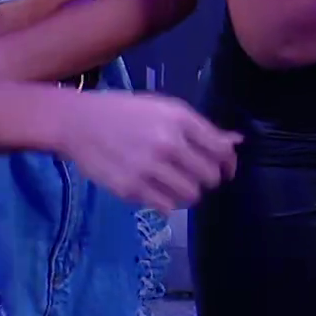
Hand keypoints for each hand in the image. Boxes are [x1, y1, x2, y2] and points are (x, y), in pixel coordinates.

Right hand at [53, 92, 241, 212]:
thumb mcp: (167, 109)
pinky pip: (166, 206)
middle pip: (209, 176)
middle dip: (210, 179)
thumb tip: (236, 142)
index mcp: (180, 120)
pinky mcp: (130, 189)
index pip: (221, 150)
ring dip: (190, 193)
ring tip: (178, 184)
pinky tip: (159, 190)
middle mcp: (167, 144)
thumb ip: (202, 128)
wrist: (79, 122)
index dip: (229, 164)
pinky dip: (168, 202)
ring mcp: (148, 168)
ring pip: (191, 195)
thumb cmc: (127, 112)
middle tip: (199, 177)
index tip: (226, 170)